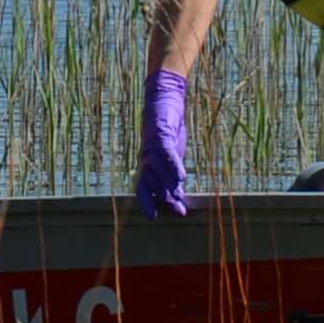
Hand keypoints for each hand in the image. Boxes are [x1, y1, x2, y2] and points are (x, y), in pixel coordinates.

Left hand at [135, 71, 191, 219]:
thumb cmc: (167, 136)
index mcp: (147, 165)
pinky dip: (172, 165)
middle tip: (176, 212)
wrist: (164, 105)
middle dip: (162, 198)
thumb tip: (179, 206)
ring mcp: (152, 146)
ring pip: (157, 169)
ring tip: (179, 198)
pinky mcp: (161, 135)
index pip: (143, 187)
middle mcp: (146, 158)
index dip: (146, 202)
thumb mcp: (170, 160)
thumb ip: (173, 182)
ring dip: (168, 185)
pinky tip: (181, 176)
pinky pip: (166, 152)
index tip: (153, 217)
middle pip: (151, 181)